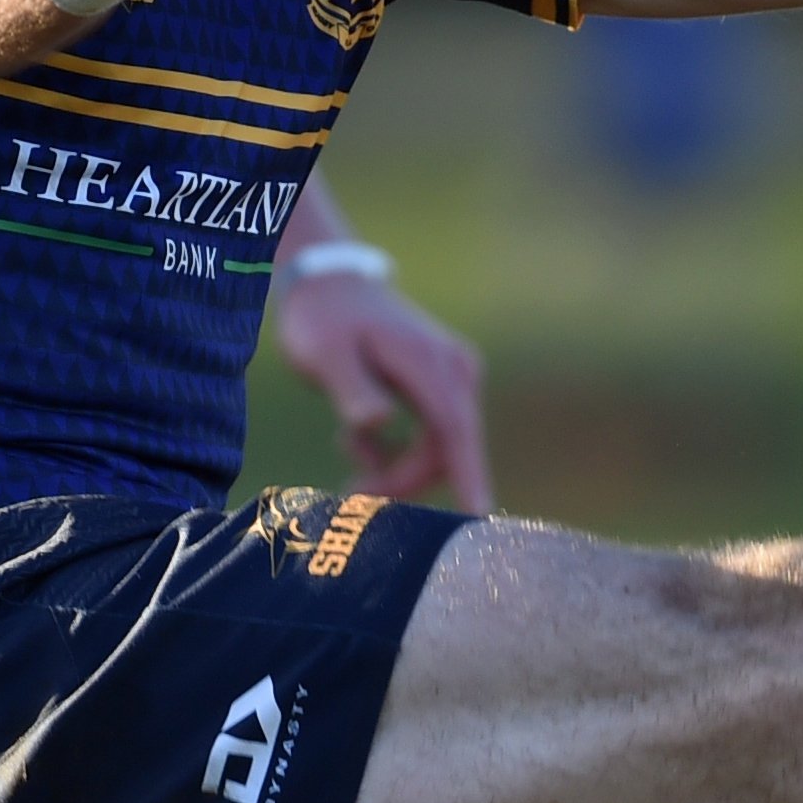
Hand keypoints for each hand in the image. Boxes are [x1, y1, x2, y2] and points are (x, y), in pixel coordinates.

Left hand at [274, 266, 493, 507]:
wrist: (332, 287)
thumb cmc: (323, 321)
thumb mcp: (324, 353)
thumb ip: (351, 388)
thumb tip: (378, 423)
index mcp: (428, 362)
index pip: (453, 428)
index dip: (467, 473)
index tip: (479, 515)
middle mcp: (455, 369)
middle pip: (445, 447)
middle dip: (403, 480)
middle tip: (350, 494)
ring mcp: (455, 377)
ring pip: (441, 447)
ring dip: (399, 469)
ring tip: (350, 463)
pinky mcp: (446, 386)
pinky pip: (436, 437)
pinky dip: (401, 452)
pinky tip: (362, 440)